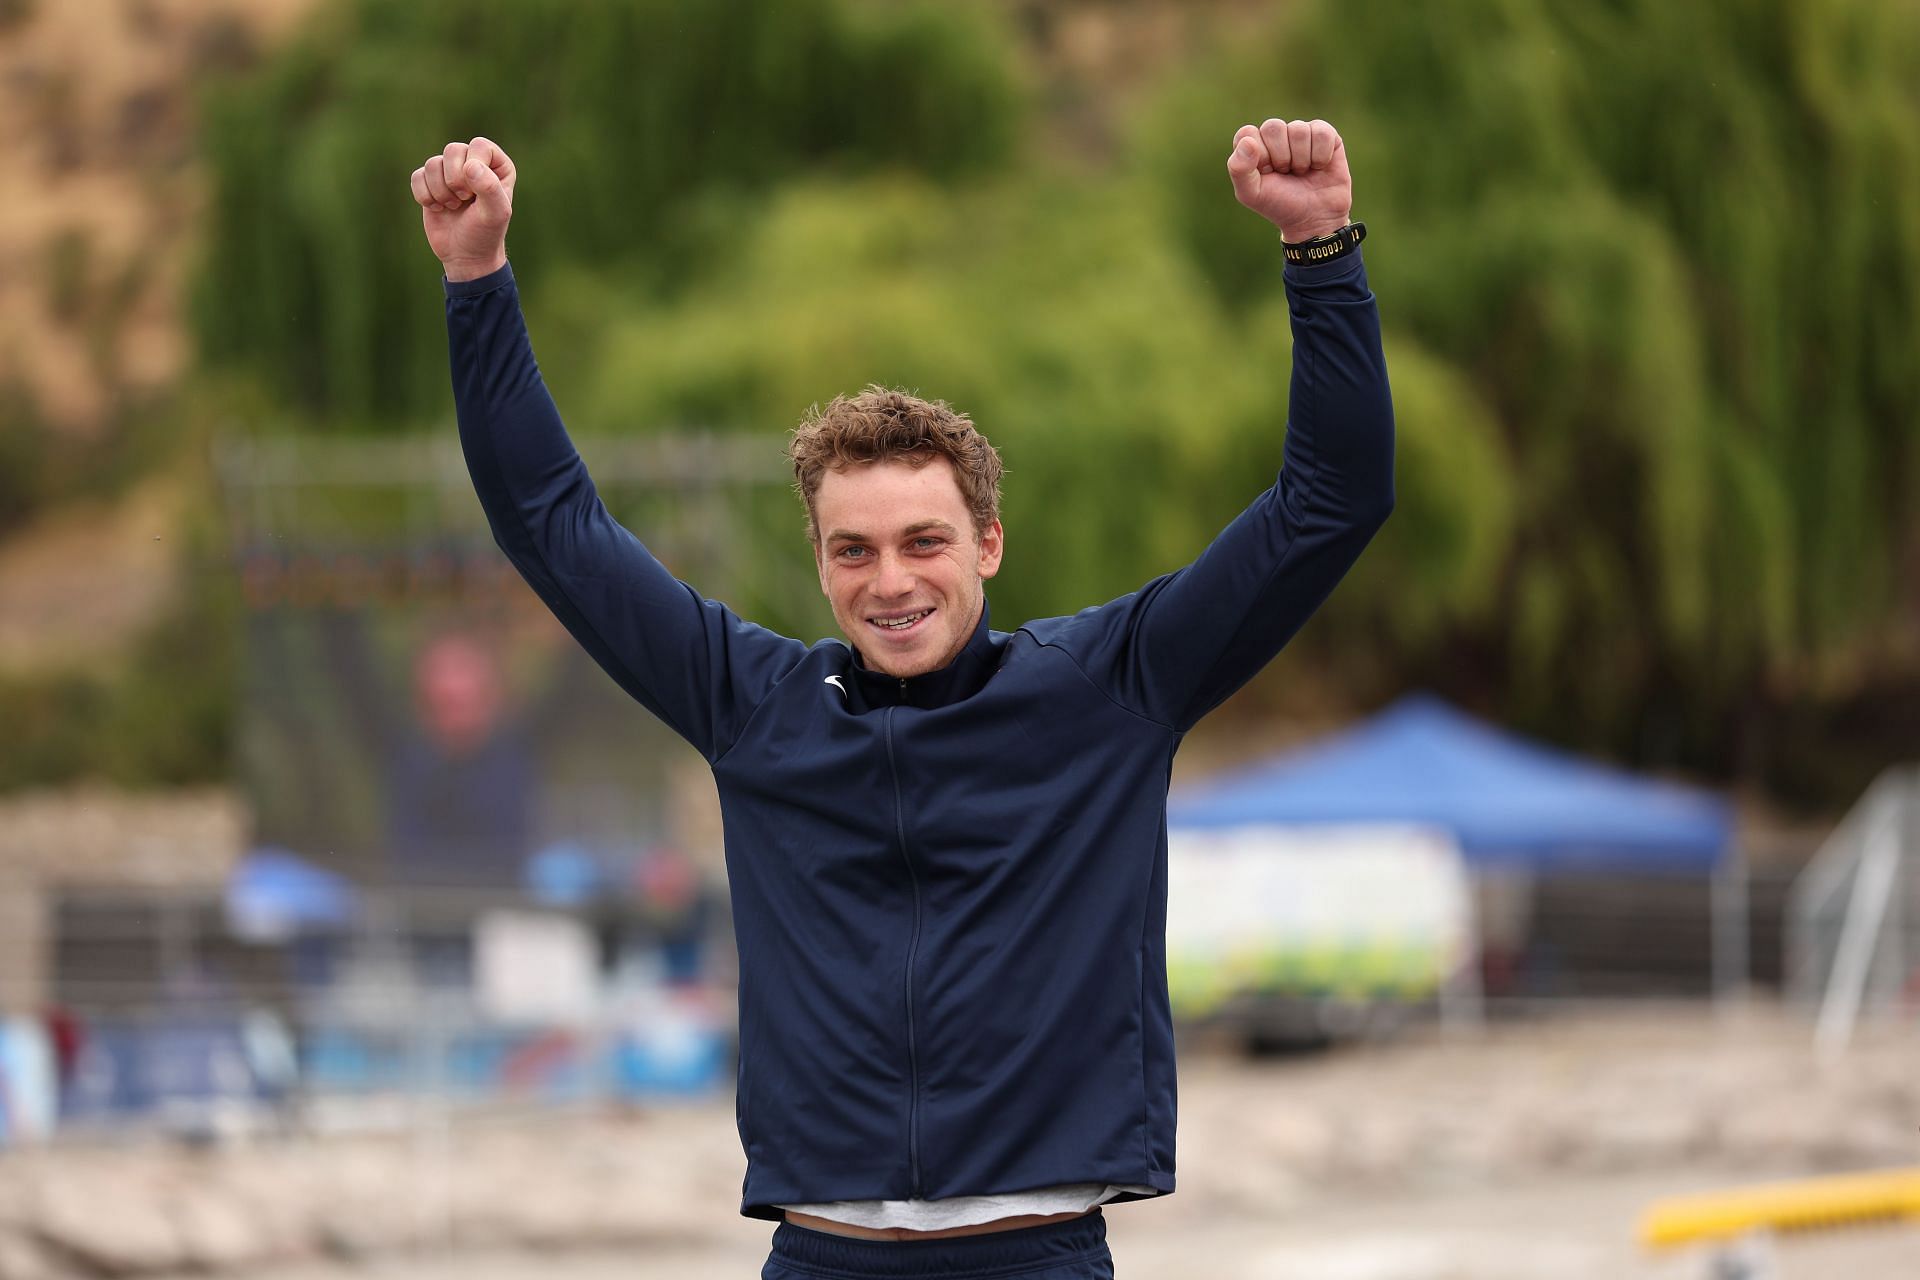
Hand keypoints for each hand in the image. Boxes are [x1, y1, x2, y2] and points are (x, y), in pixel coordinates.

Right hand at [411, 137, 515, 279]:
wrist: (465, 256)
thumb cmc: (485, 233)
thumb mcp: (495, 213)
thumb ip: (489, 187)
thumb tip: (470, 166)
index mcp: (497, 165)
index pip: (479, 146)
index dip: (473, 168)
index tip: (476, 193)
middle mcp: (473, 162)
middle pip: (452, 150)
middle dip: (454, 180)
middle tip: (464, 200)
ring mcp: (450, 171)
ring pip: (432, 163)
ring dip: (440, 191)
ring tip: (453, 207)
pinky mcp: (429, 182)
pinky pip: (417, 176)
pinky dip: (425, 196)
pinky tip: (438, 208)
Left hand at [1226, 118, 1350, 242]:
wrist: (1314, 218)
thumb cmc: (1279, 204)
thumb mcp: (1251, 194)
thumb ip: (1238, 169)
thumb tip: (1248, 141)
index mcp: (1254, 145)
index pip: (1248, 133)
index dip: (1259, 155)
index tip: (1266, 173)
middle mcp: (1277, 135)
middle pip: (1273, 127)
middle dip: (1281, 157)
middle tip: (1285, 173)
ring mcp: (1301, 132)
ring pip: (1299, 130)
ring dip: (1302, 159)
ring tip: (1302, 172)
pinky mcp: (1326, 135)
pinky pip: (1321, 133)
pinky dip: (1320, 156)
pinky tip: (1319, 166)